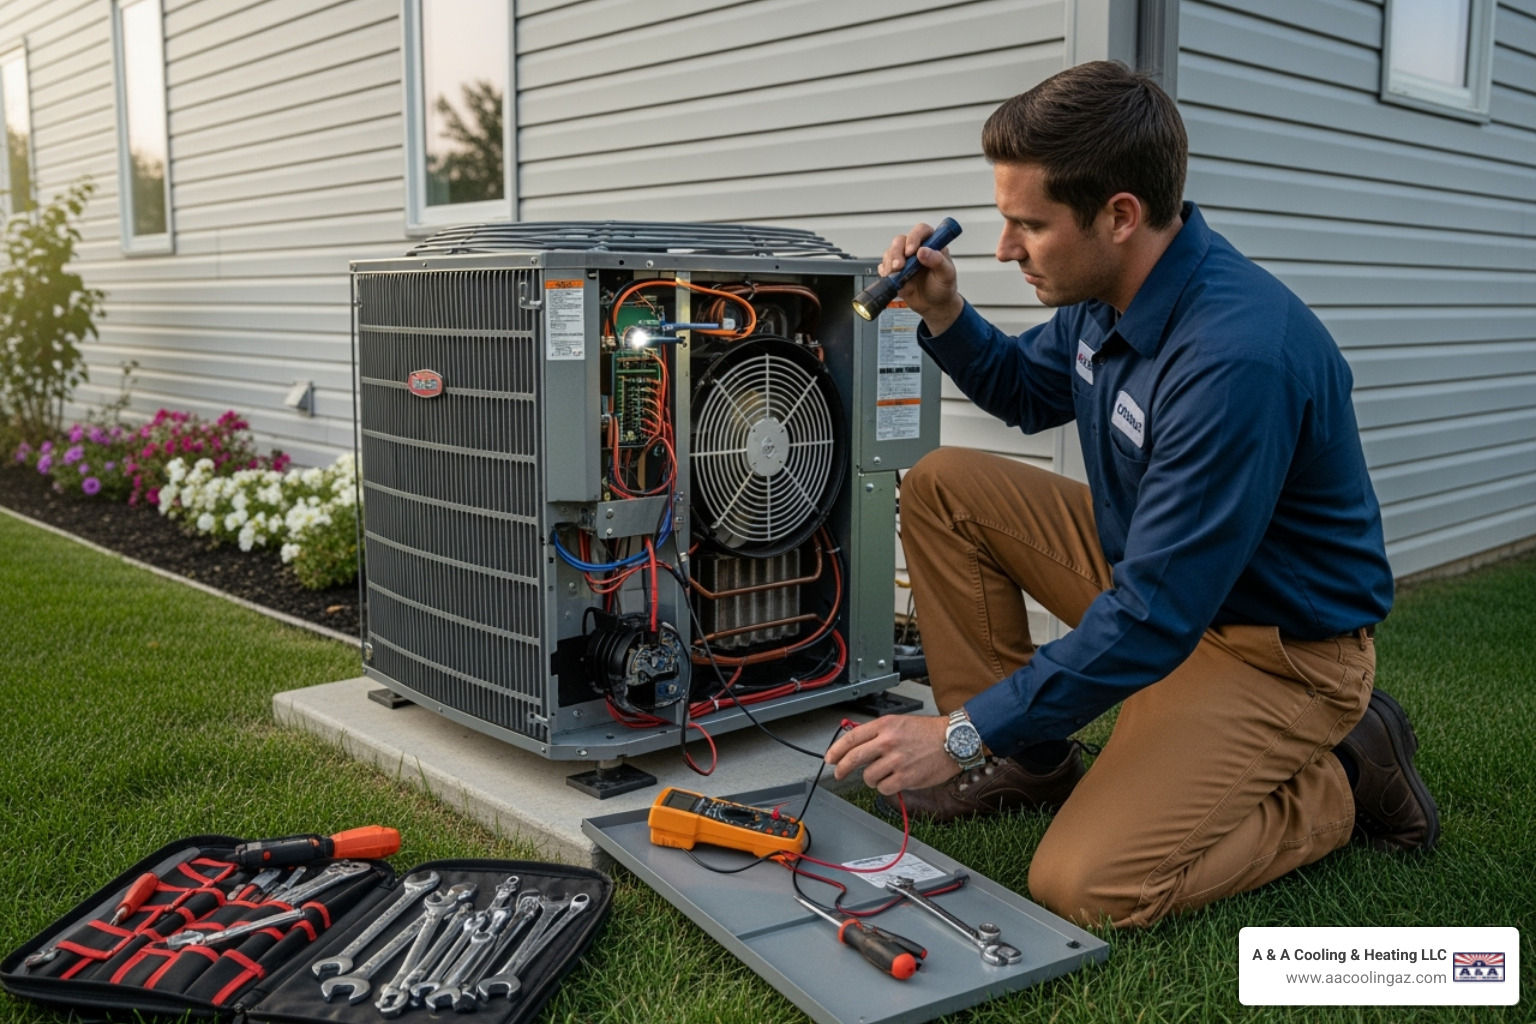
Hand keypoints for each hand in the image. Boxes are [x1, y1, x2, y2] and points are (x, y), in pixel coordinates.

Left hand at [825, 714, 957, 795]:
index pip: (852, 738)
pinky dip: (885, 787)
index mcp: (885, 726)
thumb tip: (856, 745)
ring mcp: (897, 760)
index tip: (830, 758)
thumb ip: (878, 733)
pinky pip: (884, 788)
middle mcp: (888, 742)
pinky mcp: (906, 777)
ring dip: (871, 779)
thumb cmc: (928, 732)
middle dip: (841, 768)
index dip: (836, 750)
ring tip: (883, 774)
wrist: (954, 741)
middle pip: (853, 758)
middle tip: (838, 773)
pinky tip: (894, 780)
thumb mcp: (900, 723)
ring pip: (868, 776)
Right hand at [879, 223, 963, 334]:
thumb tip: (923, 251)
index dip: (914, 237)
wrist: (935, 305)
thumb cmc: (943, 287)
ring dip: (889, 263)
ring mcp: (904, 259)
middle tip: (899, 267)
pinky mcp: (895, 271)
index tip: (911, 251)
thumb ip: (938, 261)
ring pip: (890, 252)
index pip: (921, 231)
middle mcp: (916, 248)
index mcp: (931, 244)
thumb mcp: (947, 274)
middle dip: (896, 253)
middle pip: (900, 241)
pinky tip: (890, 279)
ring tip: (894, 275)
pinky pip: (884, 266)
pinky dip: (884, 271)